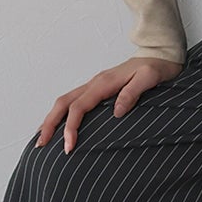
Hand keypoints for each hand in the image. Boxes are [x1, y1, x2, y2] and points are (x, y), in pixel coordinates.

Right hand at [35, 55, 184, 154]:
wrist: (160, 54)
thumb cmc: (157, 67)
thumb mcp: (149, 78)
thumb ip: (133, 92)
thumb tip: (116, 111)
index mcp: (104, 83)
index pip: (79, 107)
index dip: (70, 127)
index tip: (69, 146)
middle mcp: (95, 83)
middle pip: (63, 103)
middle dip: (49, 124)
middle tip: (40, 145)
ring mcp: (95, 85)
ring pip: (65, 101)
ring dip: (51, 119)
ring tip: (42, 138)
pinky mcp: (98, 88)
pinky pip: (74, 101)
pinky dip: (61, 113)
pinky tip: (59, 125)